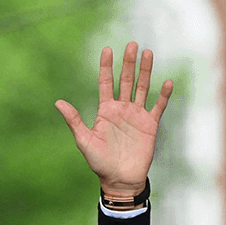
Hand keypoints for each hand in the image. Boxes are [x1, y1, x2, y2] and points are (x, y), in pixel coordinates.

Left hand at [55, 42, 173, 198]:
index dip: (106, 67)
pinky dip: (163, 95)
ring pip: (143, 88)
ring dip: (145, 71)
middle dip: (128, 63)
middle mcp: (121, 109)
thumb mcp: (84, 140)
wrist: (119, 179)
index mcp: (105, 111)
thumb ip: (74, 120)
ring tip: (148, 53)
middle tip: (132, 44)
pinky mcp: (150, 125)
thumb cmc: (99, 162)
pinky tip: (167, 82)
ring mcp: (136, 116)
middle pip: (126, 81)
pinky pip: (158, 106)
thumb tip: (58, 102)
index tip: (107, 49)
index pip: (106, 83)